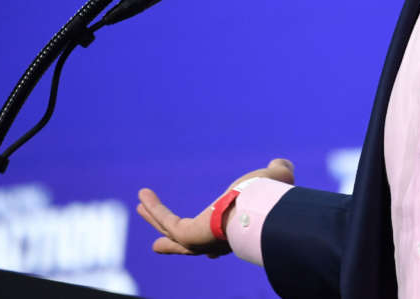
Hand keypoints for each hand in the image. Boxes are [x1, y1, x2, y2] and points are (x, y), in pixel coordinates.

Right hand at [136, 158, 294, 256]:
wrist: (263, 210)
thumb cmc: (271, 198)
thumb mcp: (276, 179)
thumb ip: (278, 172)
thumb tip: (279, 165)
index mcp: (238, 234)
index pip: (223, 246)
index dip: (215, 249)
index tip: (211, 255)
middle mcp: (219, 242)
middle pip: (191, 246)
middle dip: (174, 244)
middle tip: (157, 244)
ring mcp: (202, 241)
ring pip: (172, 233)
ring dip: (155, 219)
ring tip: (140, 209)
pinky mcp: (188, 235)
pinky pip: (167, 222)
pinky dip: (154, 208)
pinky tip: (142, 194)